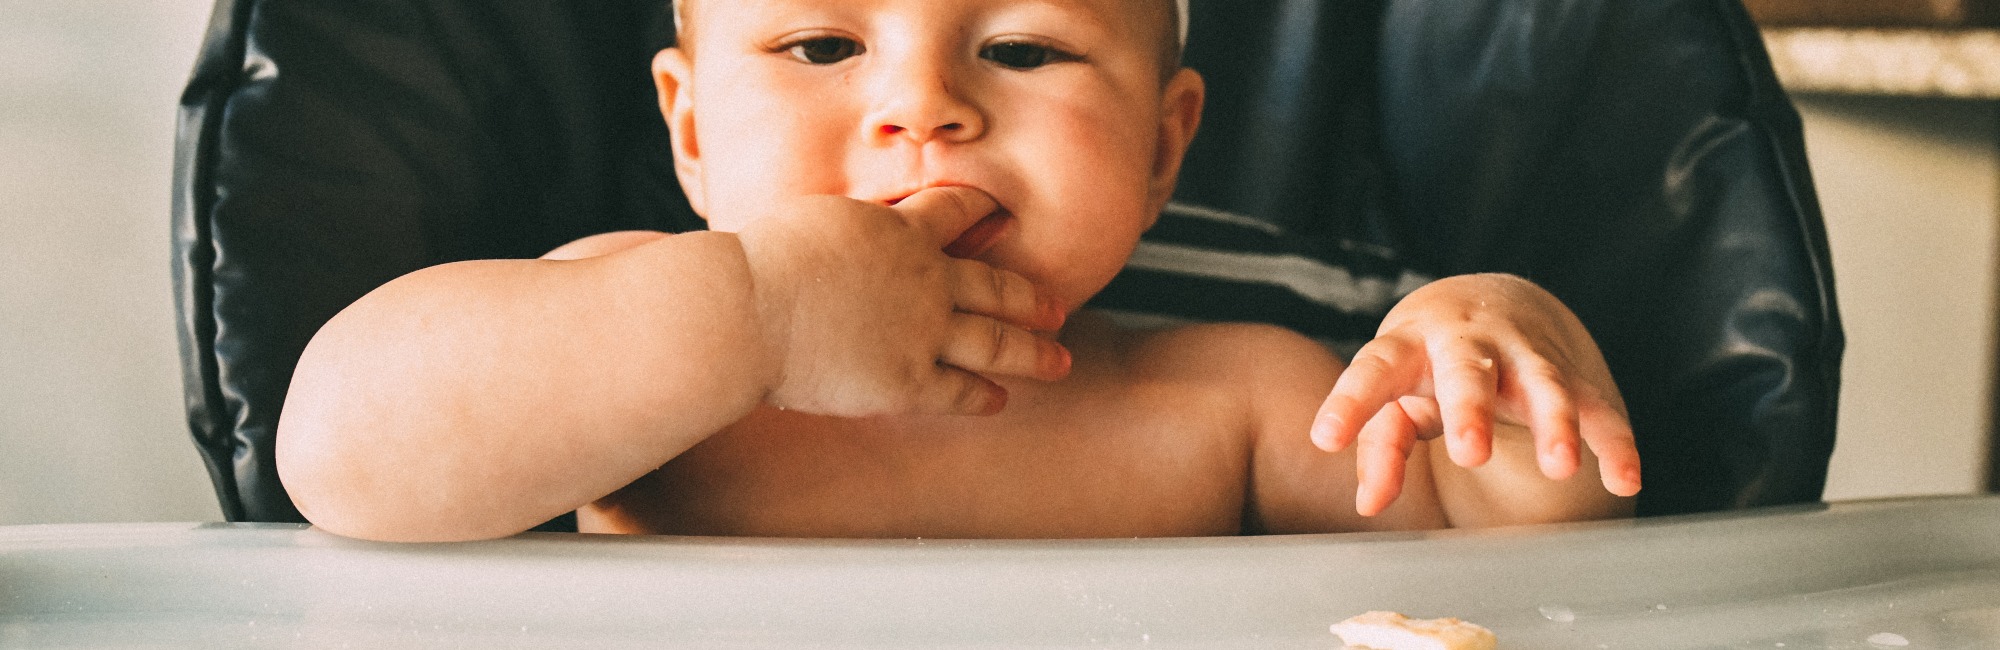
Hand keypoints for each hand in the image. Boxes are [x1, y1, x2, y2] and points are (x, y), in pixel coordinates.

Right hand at [735, 186, 1070, 416]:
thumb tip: (830, 235)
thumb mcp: (810, 222)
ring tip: (1057, 358)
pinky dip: (983, 395)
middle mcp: (925, 278)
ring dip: (1032, 351)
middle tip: (1056, 307)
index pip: (956, 211)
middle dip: (1030, 298)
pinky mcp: (907, 381)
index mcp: (899, 230)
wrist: (745, 309)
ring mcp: (922, 331)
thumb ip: (841, 232)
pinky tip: (998, 400)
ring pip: (997, 342)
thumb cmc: (755, 264)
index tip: (1002, 215)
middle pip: (997, 286)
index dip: (982, 212)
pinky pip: (959, 391)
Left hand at [1309, 274, 1642, 515]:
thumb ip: (1381, 445)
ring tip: (1561, 467)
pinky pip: (1599, 409)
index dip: (1350, 403)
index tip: (1326, 437)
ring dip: (1554, 422)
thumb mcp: (1395, 393)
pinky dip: (1615, 443)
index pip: (1373, 369)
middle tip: (1470, 452)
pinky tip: (1626, 480)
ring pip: (1544, 382)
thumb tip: (1367, 502)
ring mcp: (1524, 355)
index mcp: (1408, 344)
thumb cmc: (1423, 362)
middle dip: (1471, 409)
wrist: (1490, 301)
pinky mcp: (1572, 375)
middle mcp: (1468, 343)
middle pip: (1468, 370)